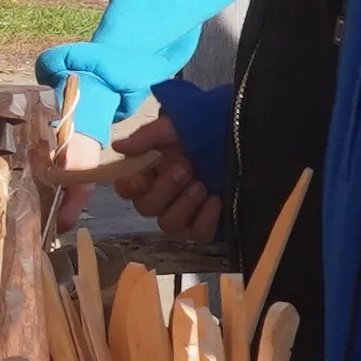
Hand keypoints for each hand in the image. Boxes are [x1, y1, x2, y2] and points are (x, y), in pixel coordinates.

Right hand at [96, 106, 222, 243]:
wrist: (241, 133)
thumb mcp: (176, 125)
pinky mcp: (208, 223)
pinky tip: (216, 201)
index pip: (127, 189)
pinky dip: (205, 220)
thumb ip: (147, 137)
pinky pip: (199, 234)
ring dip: (184, 205)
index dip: (130, 187)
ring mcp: (185, 212)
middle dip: (165, 190)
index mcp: (150, 172)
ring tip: (202, 185)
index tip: (143, 176)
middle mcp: (163, 195)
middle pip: (147, 209)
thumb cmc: (205, 127)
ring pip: (170, 224)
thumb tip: (119, 146)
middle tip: (186, 168)